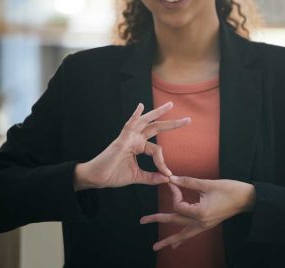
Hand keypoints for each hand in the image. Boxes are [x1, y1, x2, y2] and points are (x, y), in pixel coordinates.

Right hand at [74, 102, 190, 190]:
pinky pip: (129, 125)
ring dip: (158, 113)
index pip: (157, 149)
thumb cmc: (113, 174)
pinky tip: (141, 107)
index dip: (163, 162)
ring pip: (146, 122)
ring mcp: (128, 138)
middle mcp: (134, 139)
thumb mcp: (137, 176)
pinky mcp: (122, 141)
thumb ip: (151, 176)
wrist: (96, 178)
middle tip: (188, 120)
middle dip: (172, 124)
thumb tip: (166, 178)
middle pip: (156, 128)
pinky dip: (135, 115)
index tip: (167, 174)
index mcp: (138, 147)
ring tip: (170, 105)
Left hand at [140, 176, 254, 250]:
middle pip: (175, 221)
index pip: (178, 206)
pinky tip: (175, 245)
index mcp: (200, 212)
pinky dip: (182, 239)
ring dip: (169, 239)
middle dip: (157, 220)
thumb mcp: (208, 184)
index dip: (173, 194)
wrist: (247, 199)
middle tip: (142, 220)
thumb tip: (172, 178)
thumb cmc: (230, 190)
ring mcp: (204, 226)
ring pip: (182, 234)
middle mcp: (200, 222)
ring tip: (156, 246)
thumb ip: (188, 182)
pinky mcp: (207, 225)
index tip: (173, 183)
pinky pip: (191, 234)